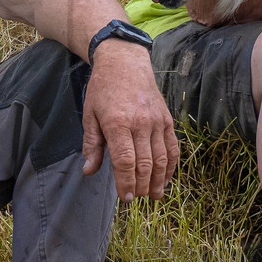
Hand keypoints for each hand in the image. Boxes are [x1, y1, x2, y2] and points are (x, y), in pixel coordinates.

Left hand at [82, 40, 179, 200]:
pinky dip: (171, 165)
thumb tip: (89, 171)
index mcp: (117, 122)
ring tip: (155, 195)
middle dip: (142, 185)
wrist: (125, 63)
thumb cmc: (103, 89)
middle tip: (138, 198)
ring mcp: (156, 121)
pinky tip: (166, 178)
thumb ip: (92, 145)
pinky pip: (172, 146)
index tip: (126, 198)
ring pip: (161, 158)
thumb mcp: (90, 115)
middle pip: (145, 163)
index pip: (125, 160)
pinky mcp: (166, 119)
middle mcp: (140, 123)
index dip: (126, 182)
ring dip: (159, 180)